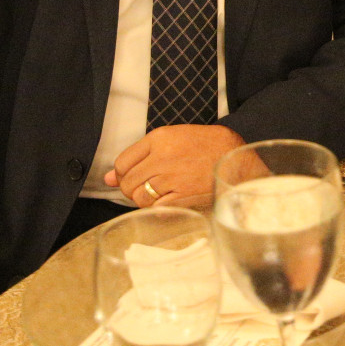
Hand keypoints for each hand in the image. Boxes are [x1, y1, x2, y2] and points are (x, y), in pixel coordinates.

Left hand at [105, 124, 243, 206]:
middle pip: (127, 183)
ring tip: (160, 193)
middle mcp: (162, 157)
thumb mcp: (174, 137)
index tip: (130, 177)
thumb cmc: (207, 145)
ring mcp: (172, 179)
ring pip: (139, 198)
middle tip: (147, 187)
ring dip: (145, 199)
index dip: (122, 174)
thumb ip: (140, 155)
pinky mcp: (182, 197)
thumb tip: (108, 178)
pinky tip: (170, 200)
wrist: (236, 158)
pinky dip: (158, 208)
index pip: (122, 163)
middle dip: (132, 189)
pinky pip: (155, 209)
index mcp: (159, 138)